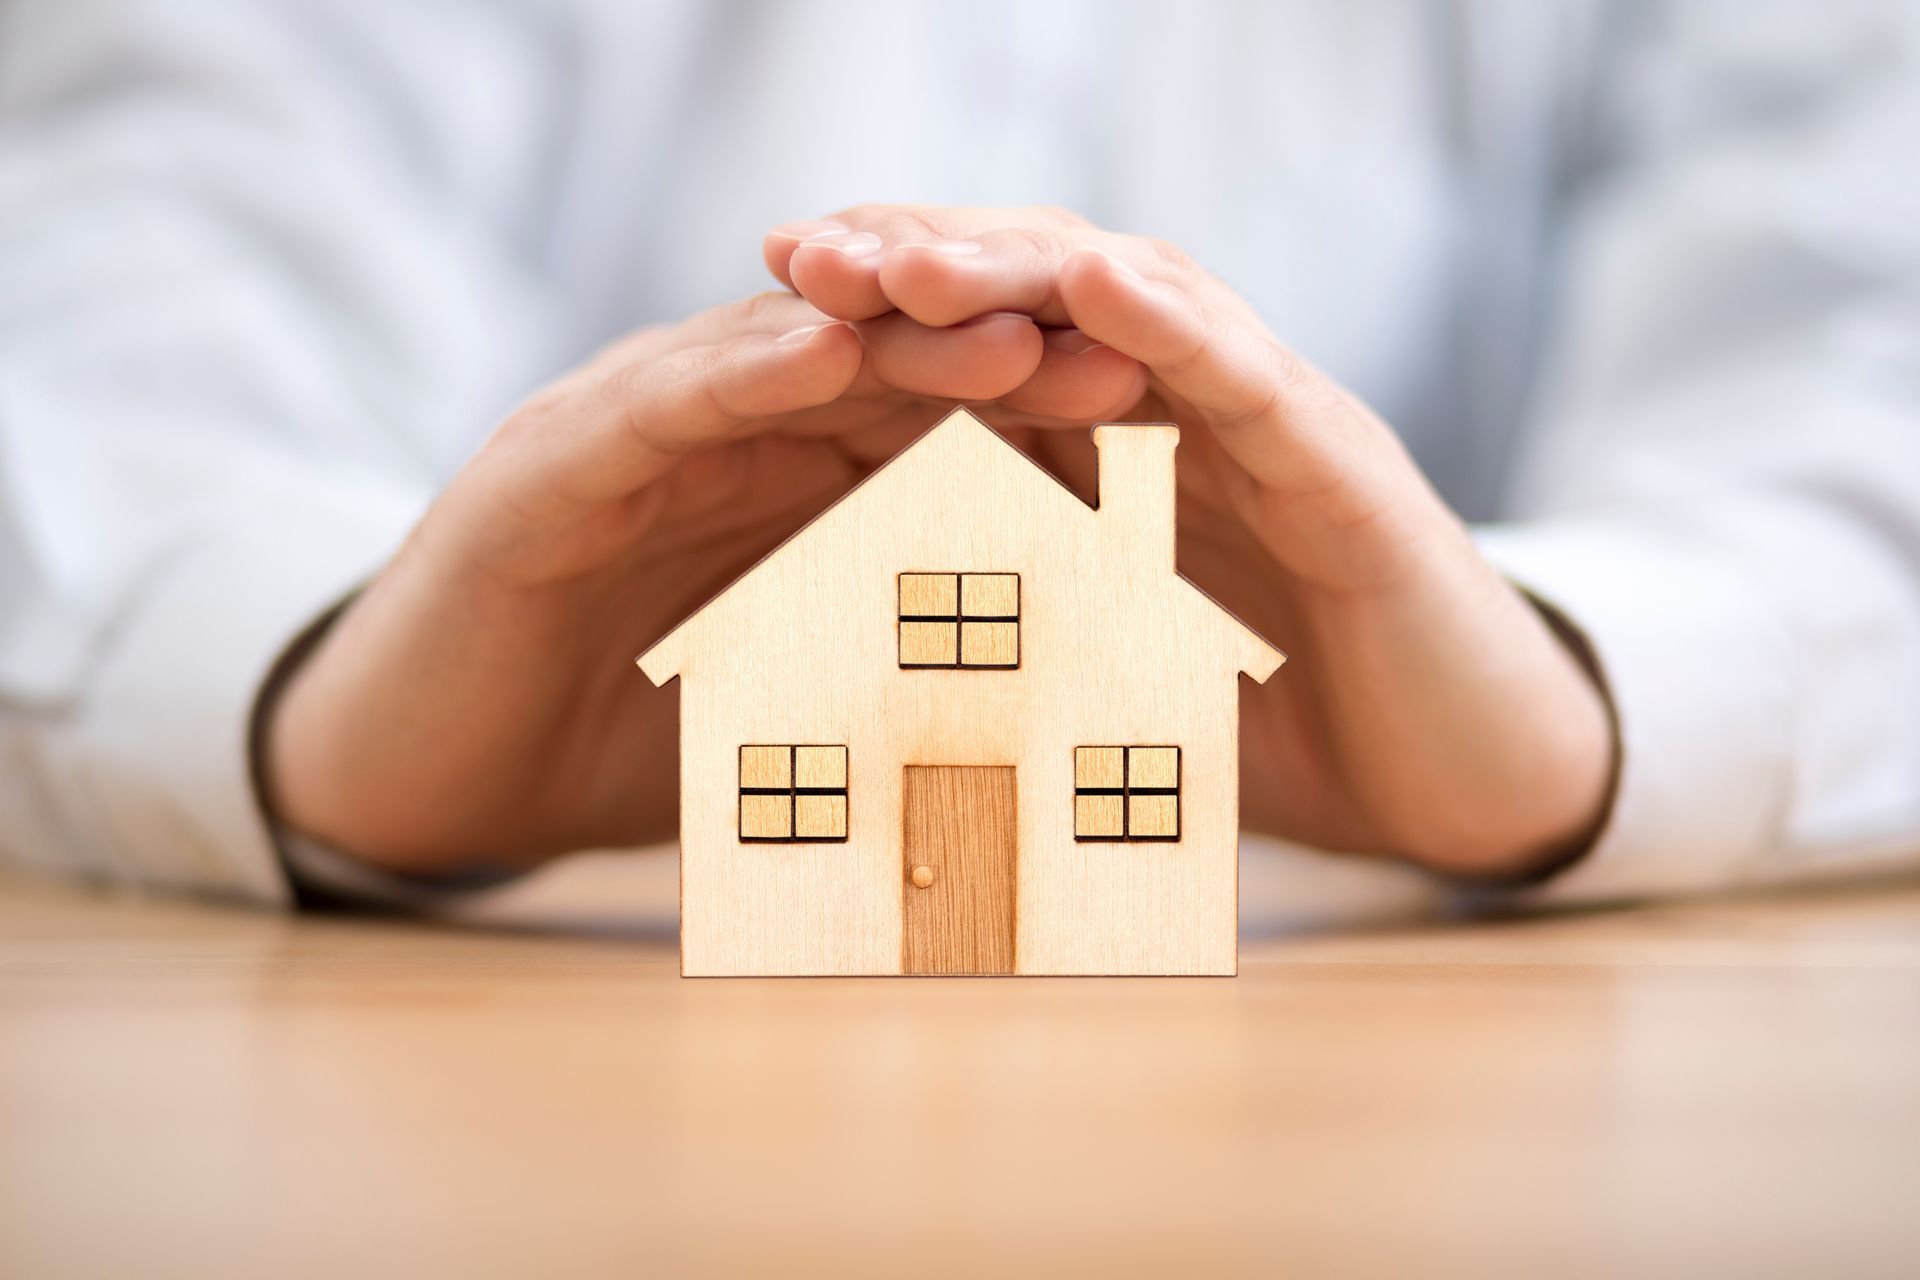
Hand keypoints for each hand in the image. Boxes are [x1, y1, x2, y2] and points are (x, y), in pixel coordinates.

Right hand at [262, 290, 1146, 870]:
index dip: (1052, 420)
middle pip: (882, 368)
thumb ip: (898, 693)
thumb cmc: (620, 750)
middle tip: (1136, 354)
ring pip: (778, 357)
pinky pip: (650, 401)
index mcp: (787, 483)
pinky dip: (733, 371)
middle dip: (1008, 355)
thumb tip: (1063, 747)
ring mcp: (628, 433)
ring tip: (1012, 332)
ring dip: (895, 341)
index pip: (938, 426)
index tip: (1173, 429)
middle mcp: (719, 434)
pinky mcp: (543, 464)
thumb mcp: (788, 717)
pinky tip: (817, 351)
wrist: (429, 777)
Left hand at [765, 205, 1614, 876]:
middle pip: (1046, 295)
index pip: (991, 345)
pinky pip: (1254, 381)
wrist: (1463, 785)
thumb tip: (841, 684)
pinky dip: (1178, 326)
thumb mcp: (1104, 681)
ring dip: (1021, 268)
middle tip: (796, 254)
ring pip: (1140, 307)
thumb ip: (1005, 642)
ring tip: (906, 257)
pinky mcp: (1348, 475)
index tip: (762, 300)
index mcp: (1123, 453)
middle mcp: (1191, 414)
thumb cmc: (1278, 738)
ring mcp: (1272, 429)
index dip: (879, 314)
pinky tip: (1098, 283)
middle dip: (922, 263)